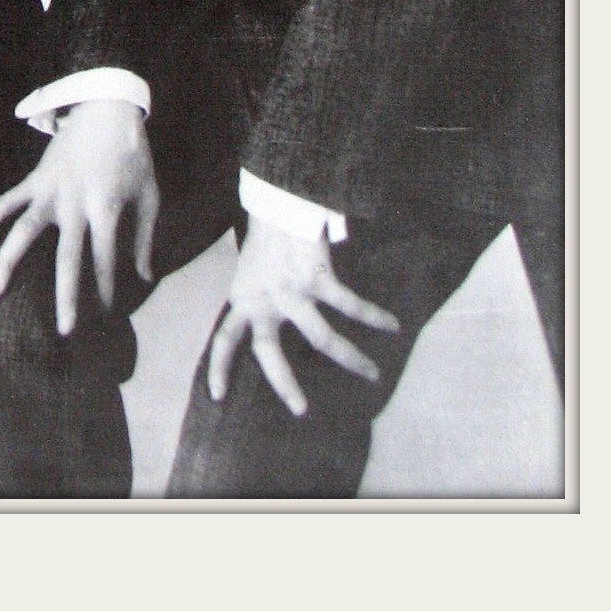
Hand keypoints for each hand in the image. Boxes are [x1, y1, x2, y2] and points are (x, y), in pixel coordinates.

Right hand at [0, 100, 158, 335]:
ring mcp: (50, 190)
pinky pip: (6, 203)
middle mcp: (75, 202)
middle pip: (67, 256)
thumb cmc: (132, 154)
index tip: (109, 310)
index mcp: (106, 206)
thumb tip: (147, 276)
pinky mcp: (35, 180)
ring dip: (8, 261)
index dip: (107, 284)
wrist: (108, 107)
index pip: (105, 255)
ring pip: (23, 230)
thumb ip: (147, 236)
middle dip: (67, 294)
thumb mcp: (149, 193)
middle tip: (65, 330)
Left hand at [208, 217, 400, 415]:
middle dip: (285, 384)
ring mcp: (291, 291)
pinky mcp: (317, 277)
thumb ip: (257, 301)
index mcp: (243, 299)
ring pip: (322, 337)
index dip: (219, 367)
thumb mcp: (250, 273)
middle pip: (269, 352)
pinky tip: (391, 325)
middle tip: (300, 409)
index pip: (225, 338)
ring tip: (373, 374)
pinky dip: (373, 316)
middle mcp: (264, 300)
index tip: (218, 396)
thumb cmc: (267, 239)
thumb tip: (266, 328)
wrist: (279, 201)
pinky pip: (350, 305)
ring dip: (350, 358)